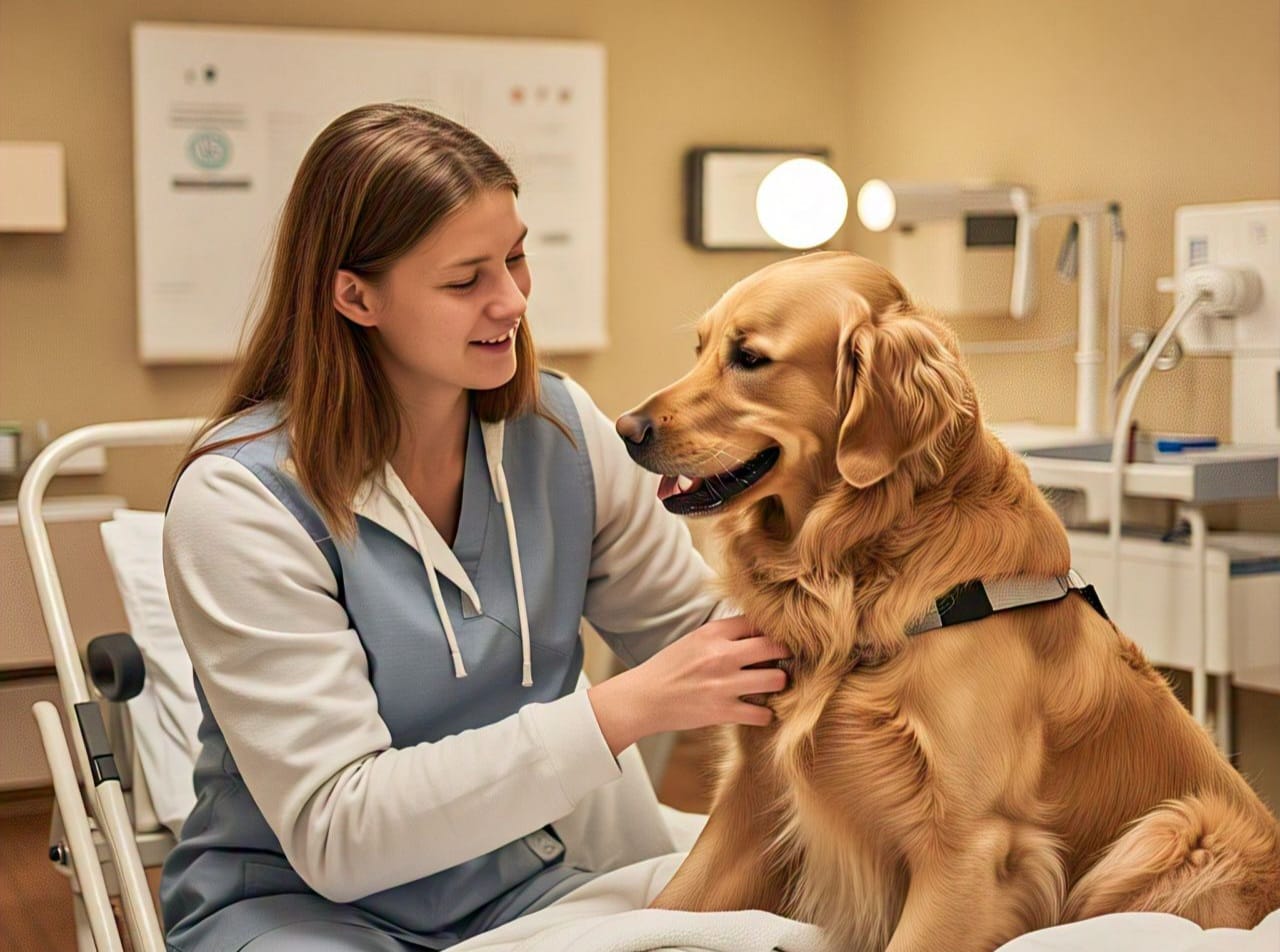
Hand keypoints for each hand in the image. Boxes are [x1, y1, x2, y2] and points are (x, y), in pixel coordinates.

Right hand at [587, 615, 789, 755]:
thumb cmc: (669, 668)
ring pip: (776, 680)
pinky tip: (759, 710)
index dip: (773, 629)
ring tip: (773, 685)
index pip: (757, 622)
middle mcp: (721, 655)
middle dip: (786, 653)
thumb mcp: (694, 640)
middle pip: (775, 647)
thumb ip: (724, 635)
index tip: (777, 637)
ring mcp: (724, 684)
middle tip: (786, 660)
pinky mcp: (723, 711)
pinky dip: (765, 714)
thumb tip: (759, 632)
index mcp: (712, 633)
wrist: (644, 699)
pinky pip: (763, 714)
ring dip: (779, 683)